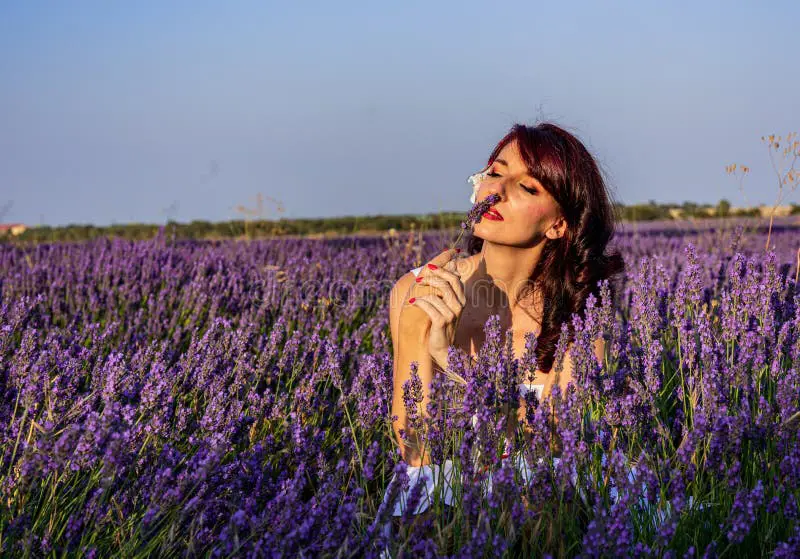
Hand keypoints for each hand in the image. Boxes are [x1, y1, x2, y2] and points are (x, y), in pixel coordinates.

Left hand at [404, 250, 466, 369]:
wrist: (444, 349)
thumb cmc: (442, 325)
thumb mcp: (447, 305)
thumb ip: (448, 287)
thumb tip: (451, 264)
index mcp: (462, 299)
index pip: (455, 278)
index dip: (442, 270)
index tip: (429, 267)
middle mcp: (459, 305)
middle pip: (448, 282)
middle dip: (432, 277)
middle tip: (419, 279)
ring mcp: (452, 314)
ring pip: (436, 294)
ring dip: (421, 292)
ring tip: (413, 296)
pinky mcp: (441, 321)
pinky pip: (428, 305)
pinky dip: (418, 302)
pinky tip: (412, 302)